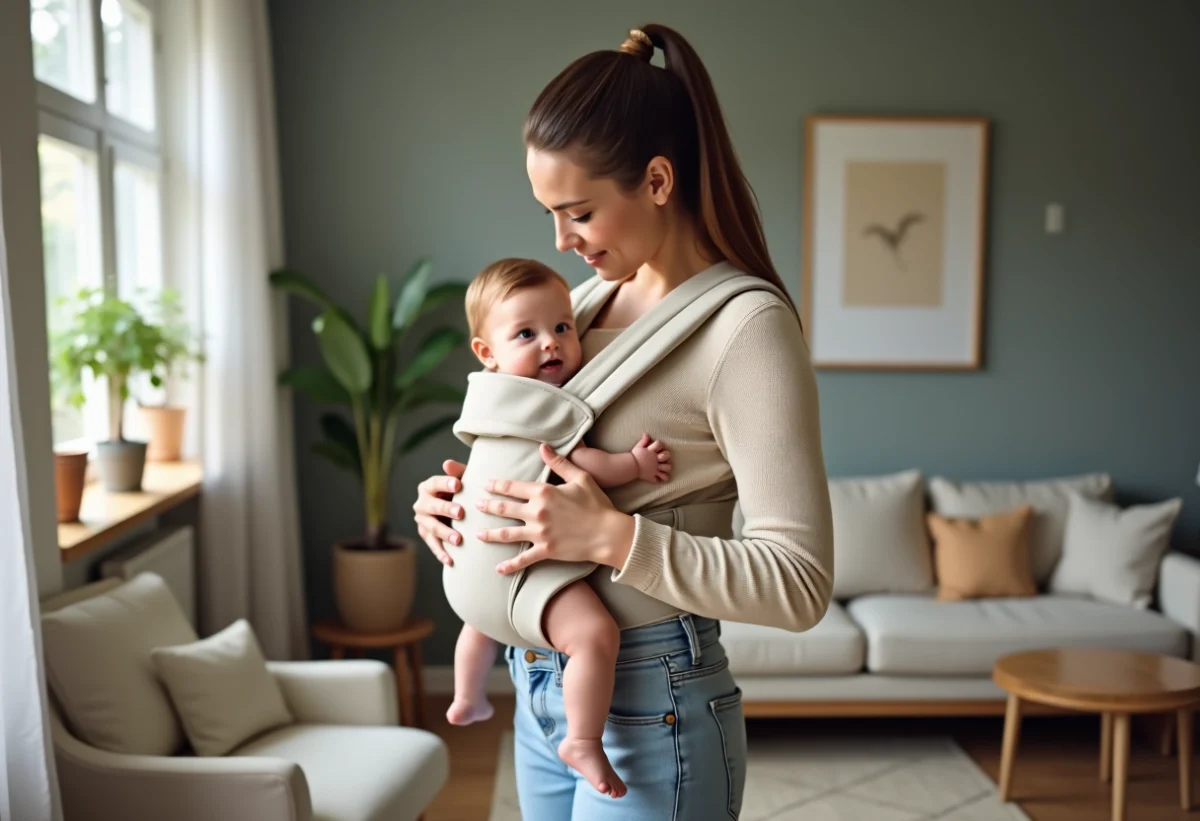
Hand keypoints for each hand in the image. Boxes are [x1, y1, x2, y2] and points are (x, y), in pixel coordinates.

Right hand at [412, 459, 465, 565]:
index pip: (435, 483)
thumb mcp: (462, 480)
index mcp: (428, 486)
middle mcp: (422, 503)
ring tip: (458, 539)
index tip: (458, 484)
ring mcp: (422, 521)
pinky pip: (432, 545)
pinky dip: (441, 553)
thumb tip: (447, 463)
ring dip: (444, 533)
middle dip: (445, 509)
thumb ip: (458, 472)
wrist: (458, 510)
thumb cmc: (462, 491)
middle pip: (432, 506)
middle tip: (461, 513)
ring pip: (431, 527)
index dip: (445, 483)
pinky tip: (451, 560)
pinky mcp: (426, 535)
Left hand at [479, 444, 635, 574]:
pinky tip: (498, 569)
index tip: (485, 485)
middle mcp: (537, 512)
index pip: (512, 487)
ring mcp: (540, 533)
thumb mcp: (580, 478)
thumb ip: (559, 463)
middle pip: (504, 509)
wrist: (609, 533)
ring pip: (507, 534)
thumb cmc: (597, 504)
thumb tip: (542, 447)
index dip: (496, 485)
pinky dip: (509, 565)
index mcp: (544, 493)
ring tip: (478, 534)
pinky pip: (523, 559)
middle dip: (487, 506)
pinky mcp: (546, 550)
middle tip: (476, 506)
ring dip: (490, 534)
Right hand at [630, 432, 671, 483]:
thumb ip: (643, 440)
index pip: (659, 444)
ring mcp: (654, 468)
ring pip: (666, 468)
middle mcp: (655, 459)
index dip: (659, 444)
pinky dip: (660, 479)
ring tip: (664, 468)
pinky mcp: (652, 476)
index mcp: (651, 451)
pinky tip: (660, 478)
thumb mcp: (638, 446)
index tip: (657, 445)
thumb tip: (646, 433)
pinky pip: (658, 479)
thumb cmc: (634, 456)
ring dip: (666, 468)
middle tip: (663, 457)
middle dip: (666, 455)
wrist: (630, 466)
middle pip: (666, 455)